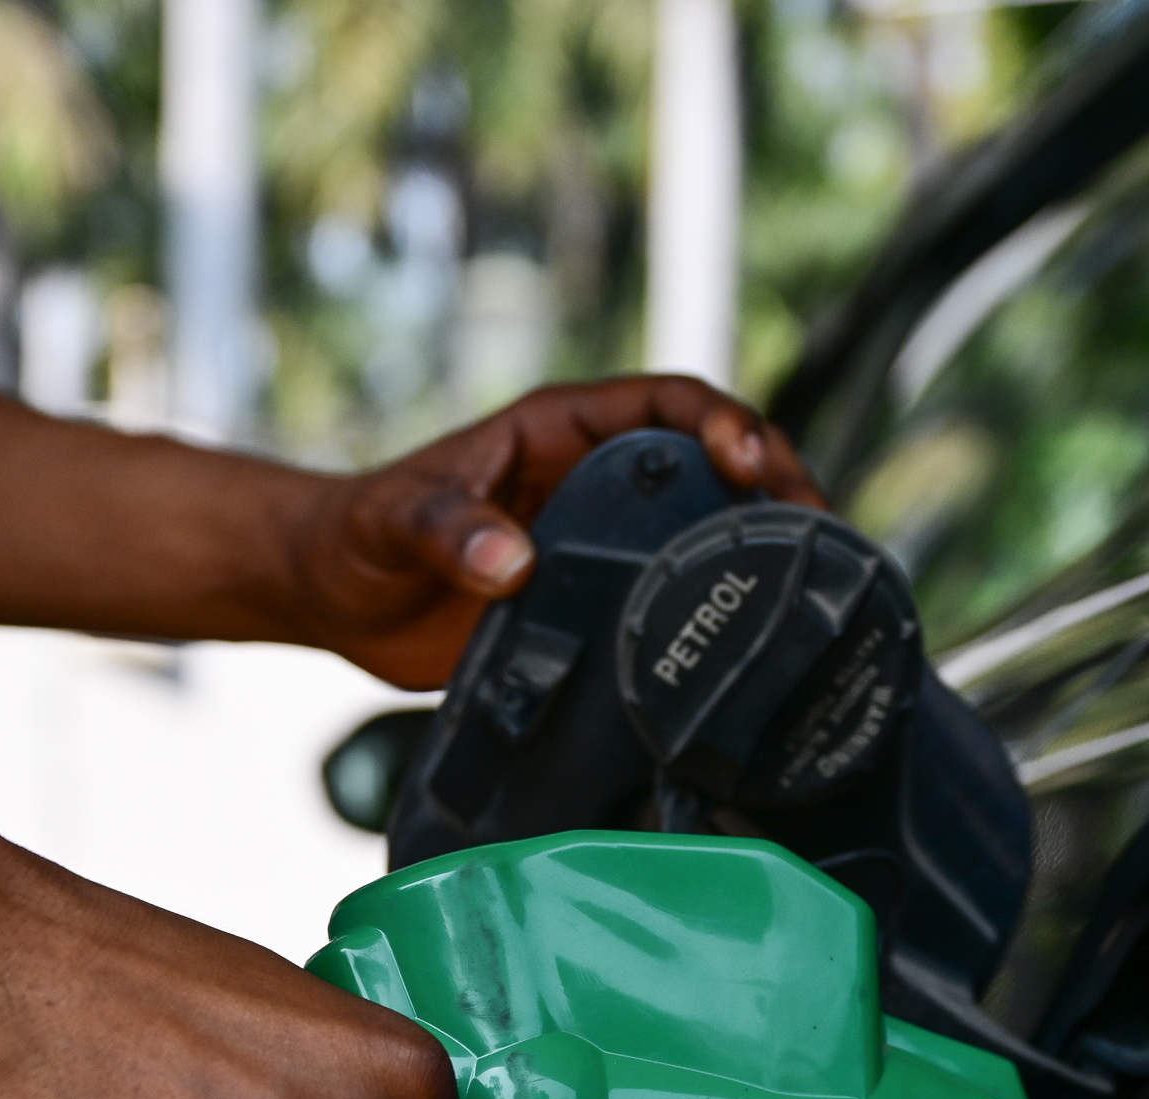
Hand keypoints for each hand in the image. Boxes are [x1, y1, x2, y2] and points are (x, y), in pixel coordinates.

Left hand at [284, 375, 824, 689]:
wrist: (331, 597)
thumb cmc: (355, 535)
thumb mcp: (393, 522)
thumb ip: (447, 530)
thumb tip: (511, 561)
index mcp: (561, 434)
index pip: (666, 403)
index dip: (718, 423)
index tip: (747, 463)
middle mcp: (594, 481)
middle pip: (710, 465)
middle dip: (773, 486)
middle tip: (817, 531)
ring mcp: (601, 542)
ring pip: (704, 532)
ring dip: (759, 549)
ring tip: (813, 584)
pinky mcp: (594, 604)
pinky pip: (669, 601)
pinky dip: (713, 613)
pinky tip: (750, 645)